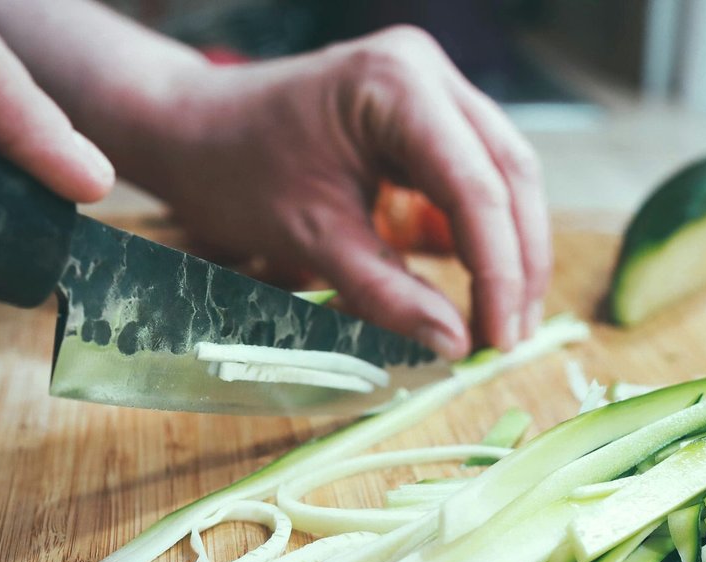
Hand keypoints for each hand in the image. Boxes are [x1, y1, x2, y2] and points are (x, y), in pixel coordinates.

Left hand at [111, 27, 550, 358]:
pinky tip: (481, 286)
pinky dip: (482, 232)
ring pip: (503, 174)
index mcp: (397, 84)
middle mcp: (426, 71)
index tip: (498, 340)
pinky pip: (475, 175)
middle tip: (511, 339)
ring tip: (502, 322)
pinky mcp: (426, 113)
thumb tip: (455, 345)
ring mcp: (431, 86)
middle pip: (509, 173)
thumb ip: (387, 295)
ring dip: (509, 250)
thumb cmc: (235, 174)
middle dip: (517, 263)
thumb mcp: (312, 241)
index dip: (498, 271)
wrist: (189, 132)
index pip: (476, 187)